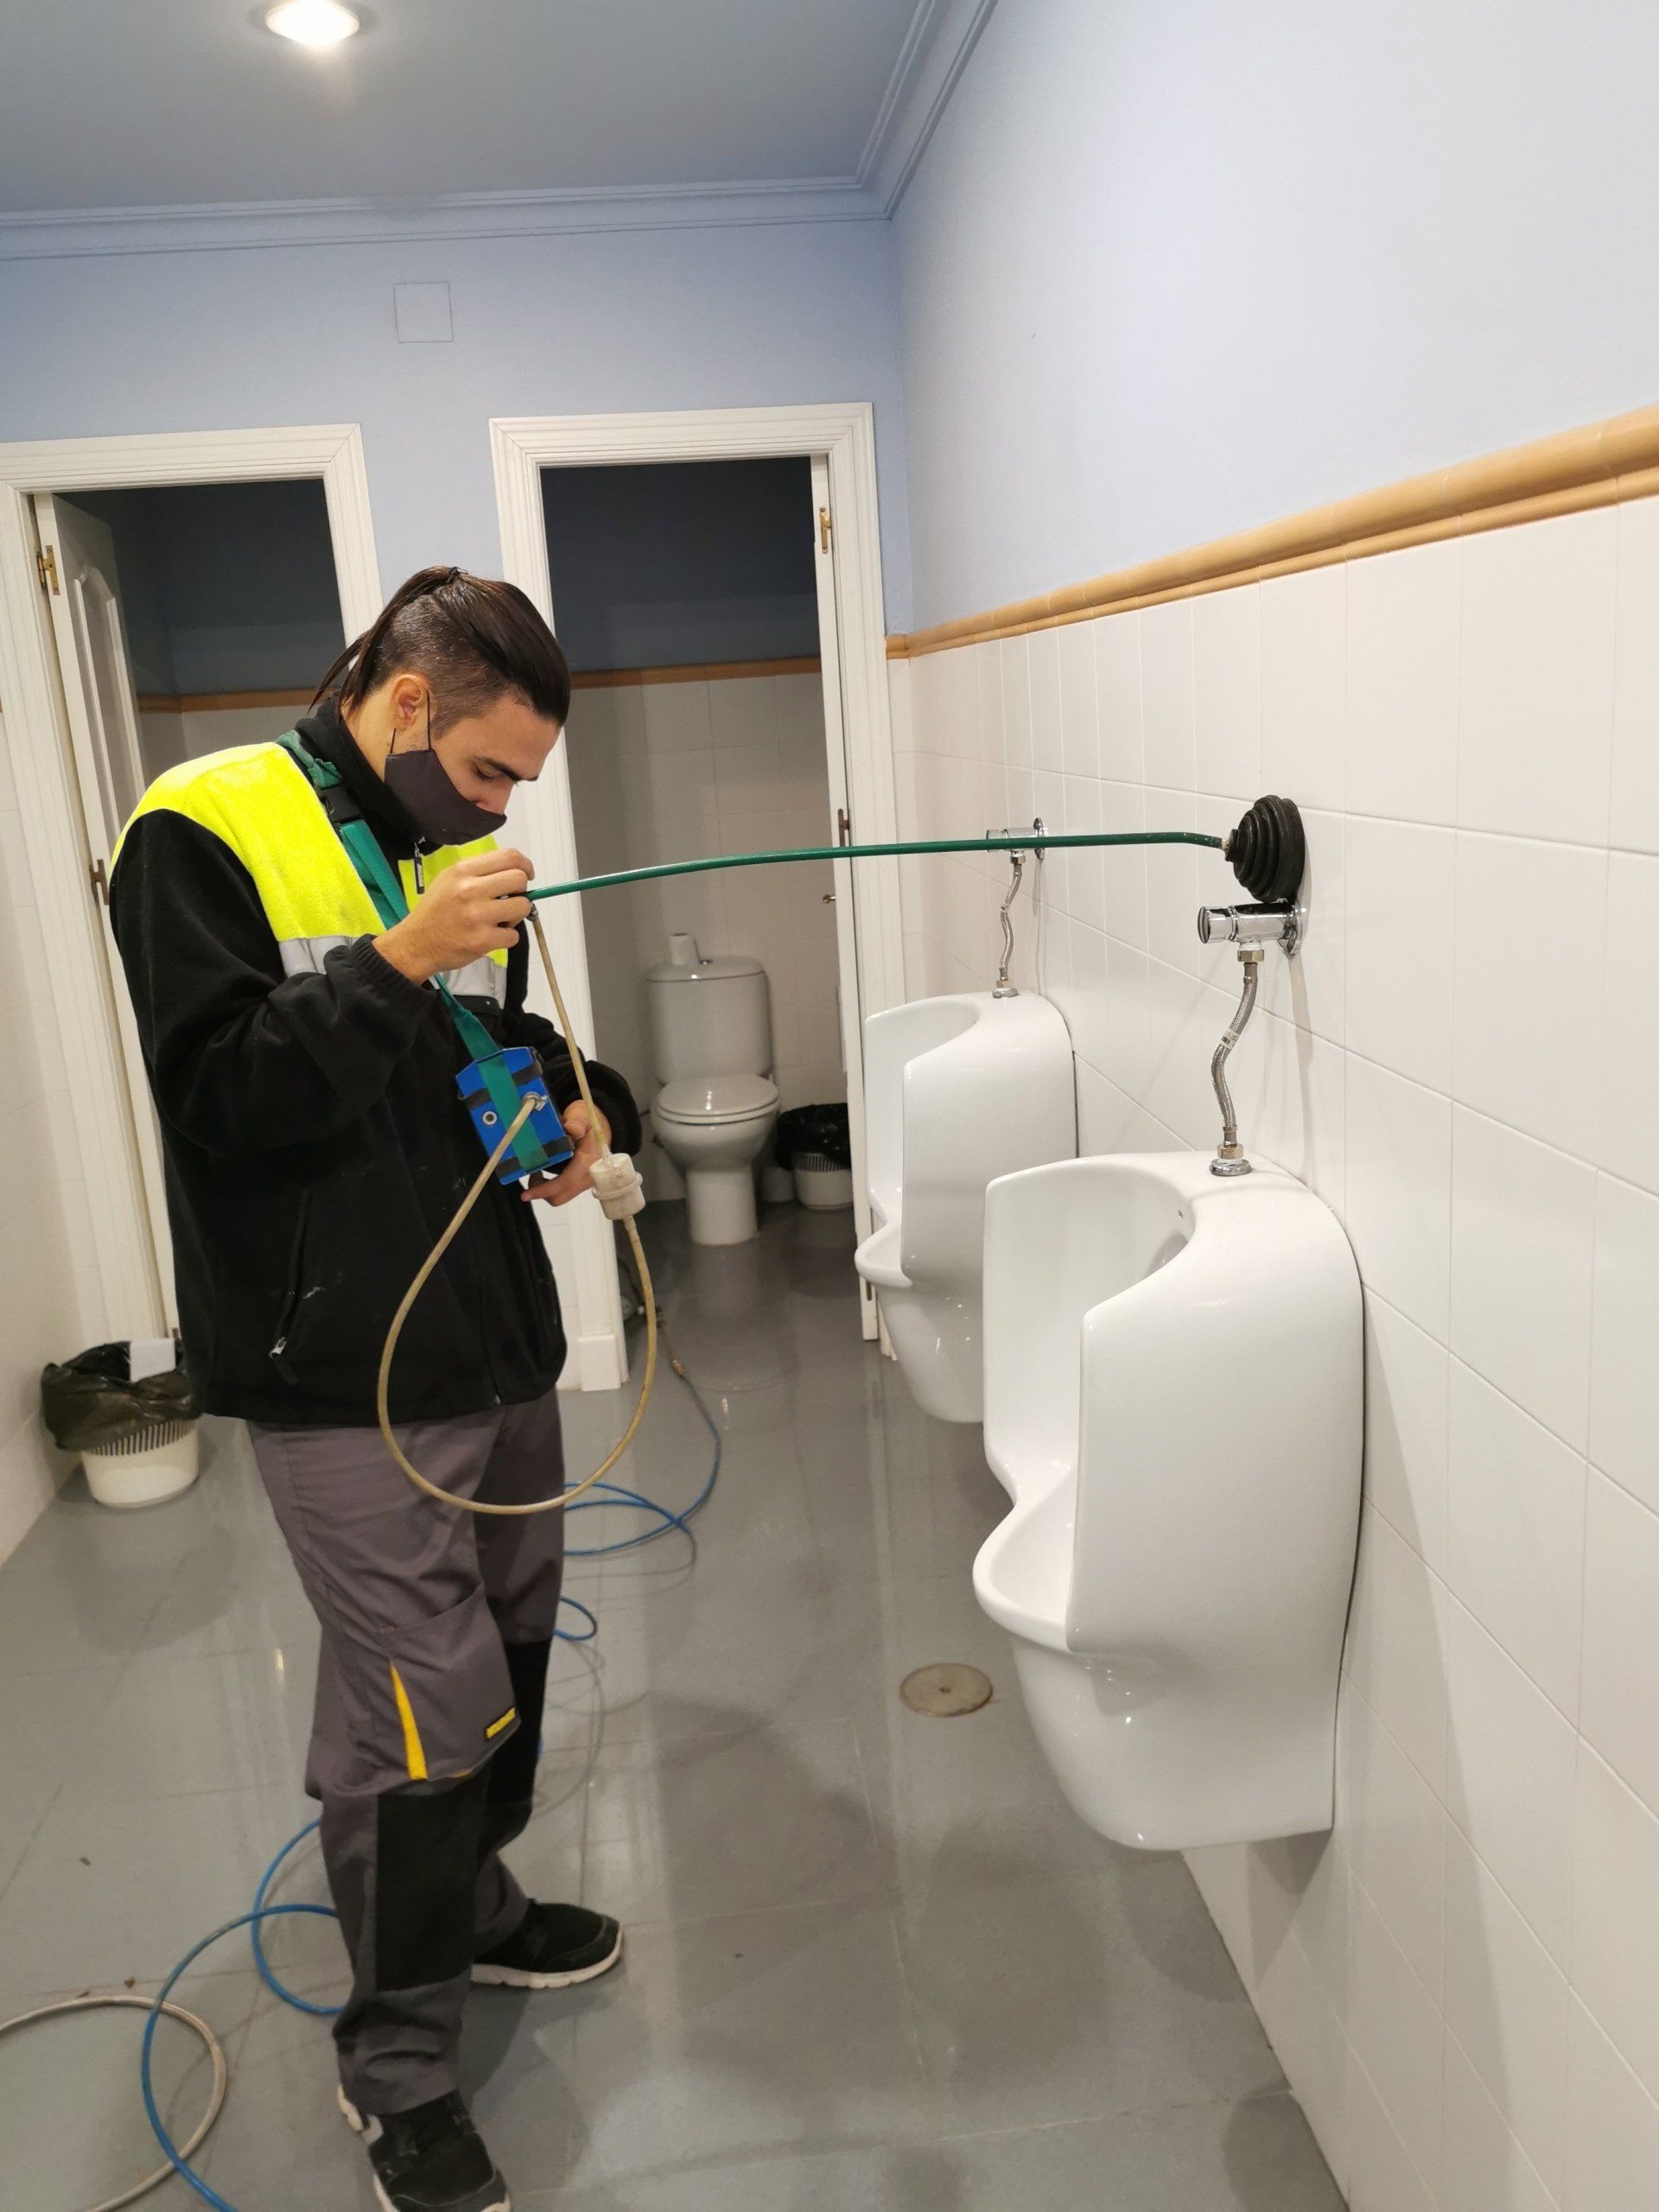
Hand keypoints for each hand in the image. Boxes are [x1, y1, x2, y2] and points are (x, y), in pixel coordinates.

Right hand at [374, 849, 533, 983]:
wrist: (416, 944)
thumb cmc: (435, 911)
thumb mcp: (449, 880)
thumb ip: (479, 872)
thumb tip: (514, 871)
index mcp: (462, 871)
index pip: (509, 857)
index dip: (525, 865)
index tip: (526, 874)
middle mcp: (470, 890)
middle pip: (519, 879)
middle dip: (521, 890)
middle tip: (510, 899)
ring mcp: (477, 916)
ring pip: (522, 907)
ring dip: (517, 914)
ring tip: (500, 919)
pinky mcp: (483, 940)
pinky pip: (514, 935)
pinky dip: (507, 937)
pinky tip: (491, 935)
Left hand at [521, 1100, 610, 1207]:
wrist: (601, 1128)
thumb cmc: (589, 1121)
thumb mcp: (582, 1114)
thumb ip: (577, 1120)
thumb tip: (571, 1128)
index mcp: (589, 1161)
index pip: (566, 1181)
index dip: (545, 1189)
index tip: (526, 1194)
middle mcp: (588, 1176)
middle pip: (561, 1195)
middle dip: (541, 1191)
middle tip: (531, 1175)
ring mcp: (585, 1182)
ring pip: (561, 1196)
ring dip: (544, 1190)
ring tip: (536, 1173)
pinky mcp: (580, 1184)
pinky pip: (563, 1192)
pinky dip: (550, 1187)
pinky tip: (543, 1175)